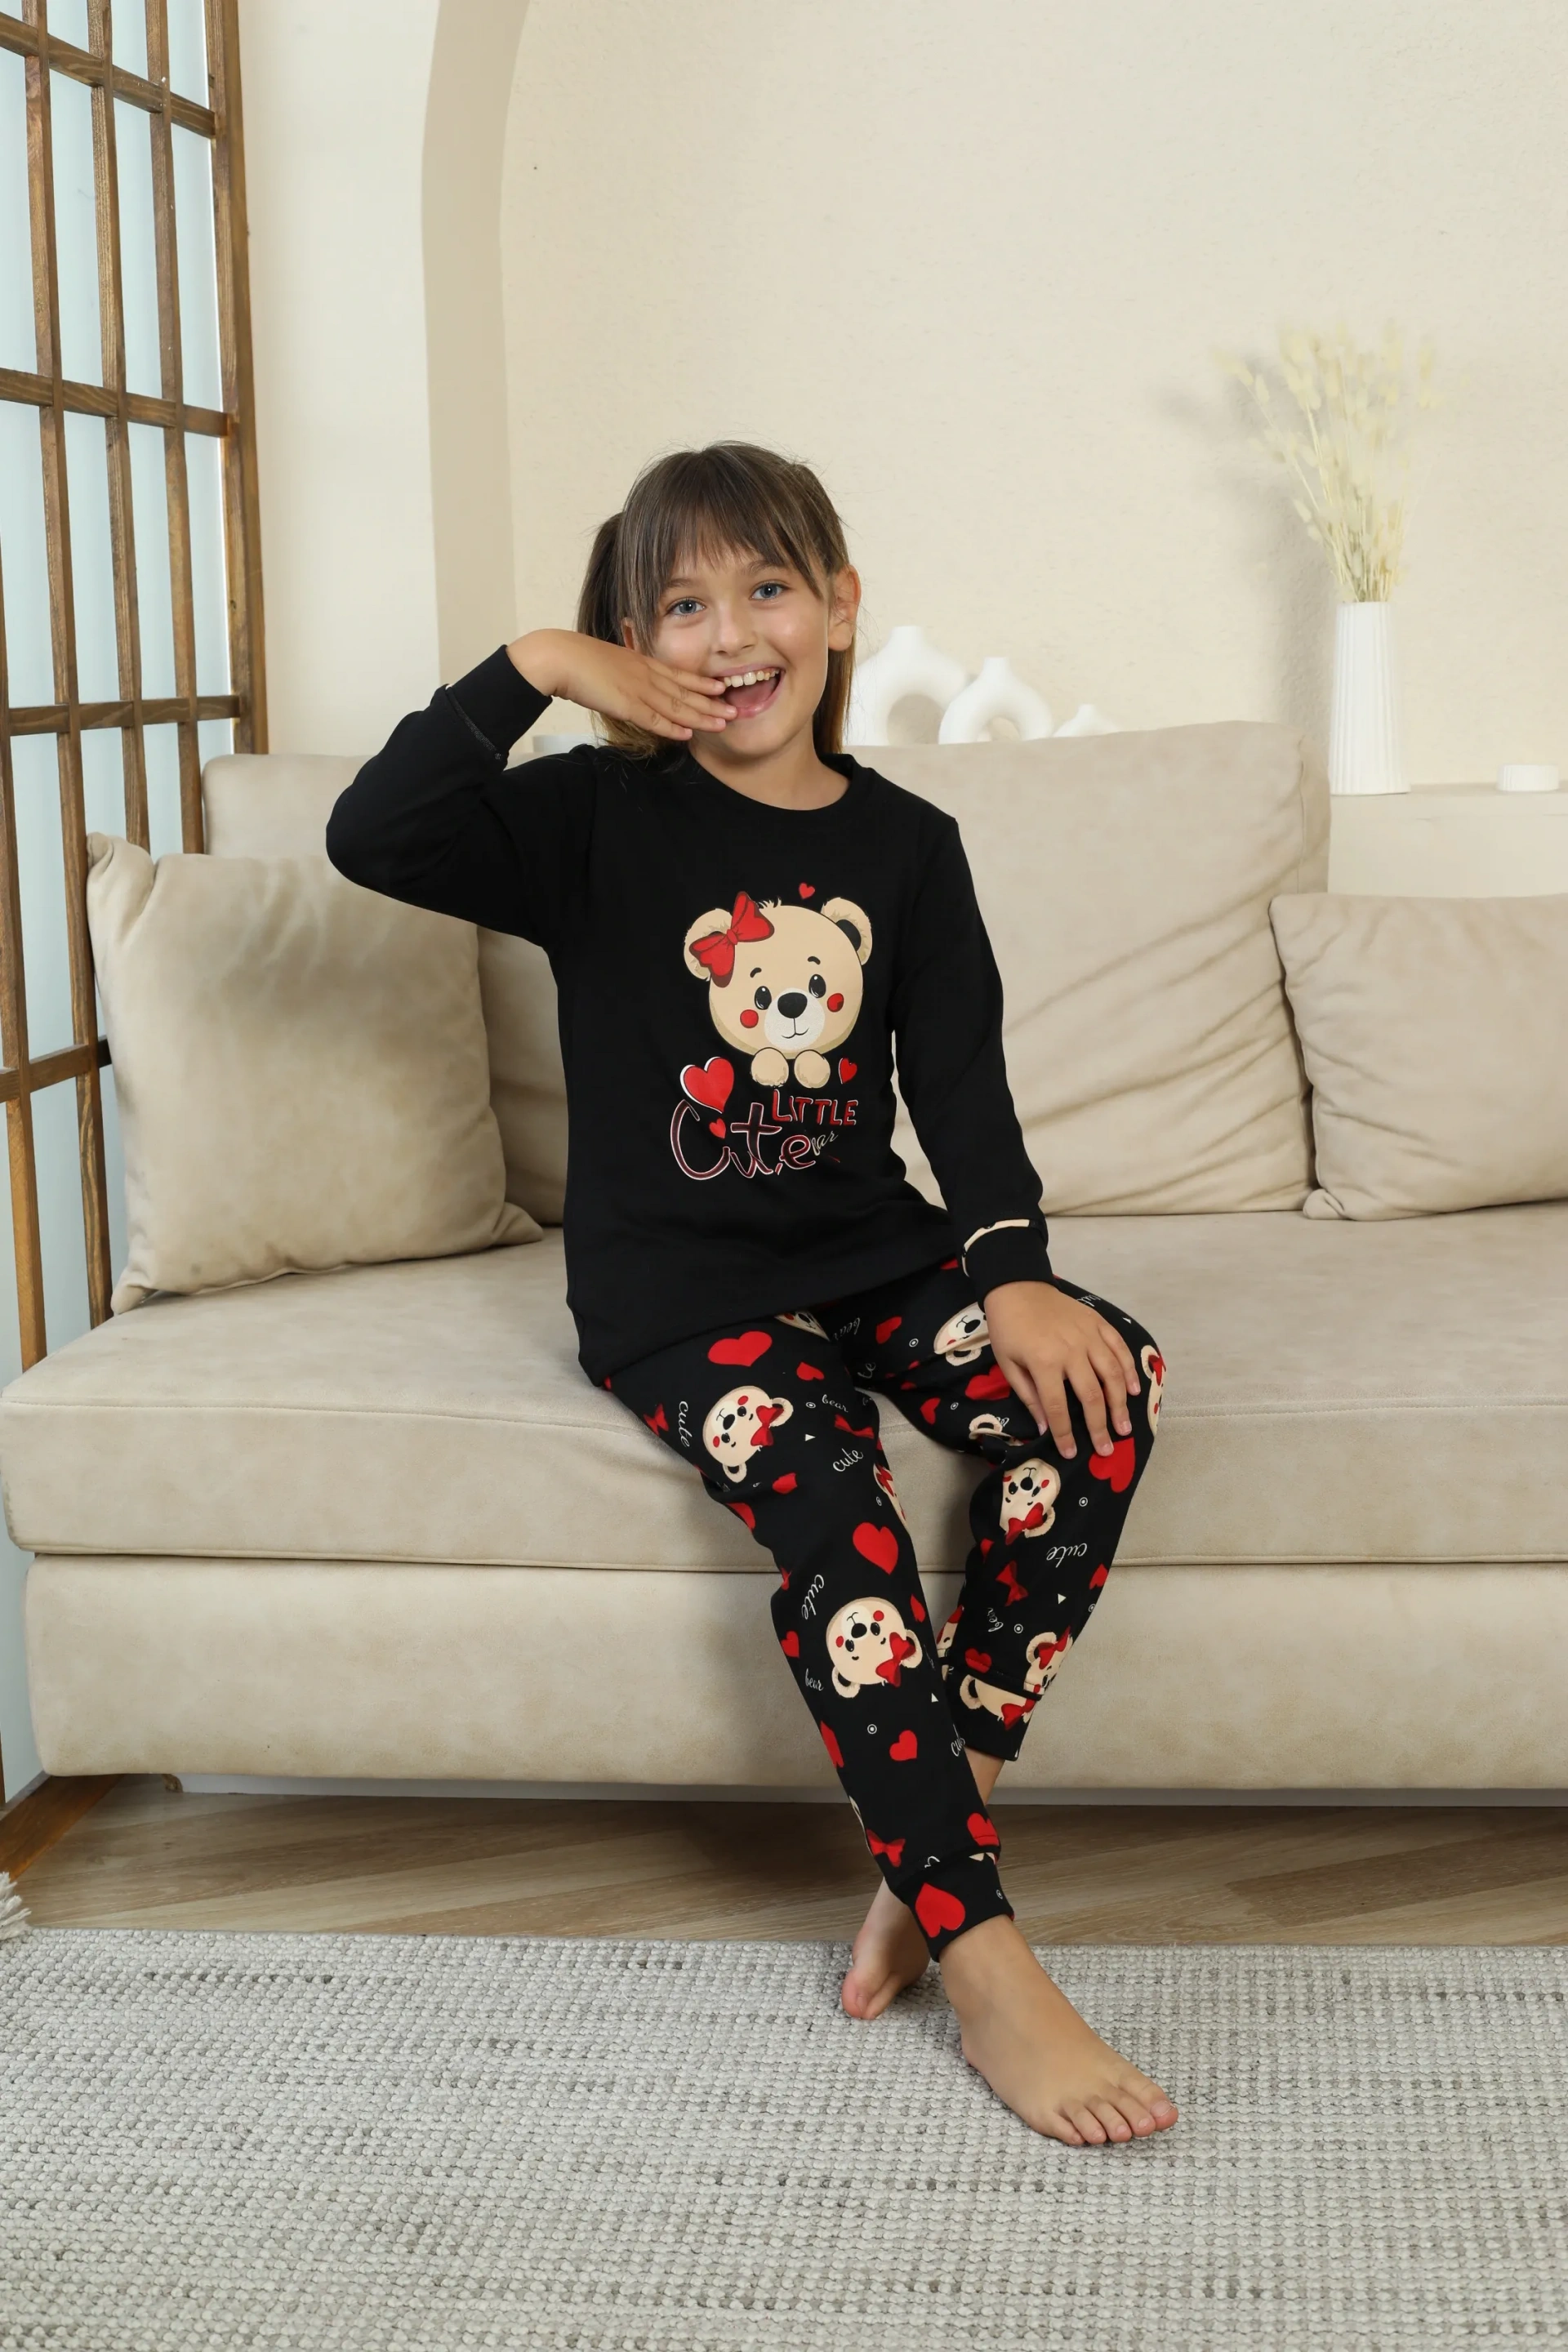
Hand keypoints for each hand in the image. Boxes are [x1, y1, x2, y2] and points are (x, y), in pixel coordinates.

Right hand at [507, 628, 735, 739]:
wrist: (559, 657)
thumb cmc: (576, 659)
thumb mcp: (606, 662)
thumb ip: (621, 673)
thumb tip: (625, 683)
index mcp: (640, 662)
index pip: (678, 675)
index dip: (701, 684)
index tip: (721, 688)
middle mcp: (645, 674)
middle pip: (685, 692)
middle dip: (711, 703)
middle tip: (735, 710)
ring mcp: (637, 689)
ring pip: (676, 706)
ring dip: (701, 717)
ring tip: (723, 723)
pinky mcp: (625, 703)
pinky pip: (654, 717)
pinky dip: (672, 726)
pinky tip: (687, 733)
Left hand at [983, 1281, 1138, 1460]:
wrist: (1018, 1288)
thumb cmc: (1009, 1330)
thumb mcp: (1008, 1365)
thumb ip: (1028, 1396)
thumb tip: (1046, 1427)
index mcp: (1044, 1362)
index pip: (1058, 1406)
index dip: (1065, 1433)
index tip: (1072, 1453)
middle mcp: (1071, 1350)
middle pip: (1091, 1395)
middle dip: (1100, 1426)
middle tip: (1107, 1449)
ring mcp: (1088, 1335)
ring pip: (1112, 1374)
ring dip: (1121, 1403)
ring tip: (1124, 1427)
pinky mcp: (1098, 1323)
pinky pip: (1119, 1349)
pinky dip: (1129, 1370)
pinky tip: (1134, 1390)